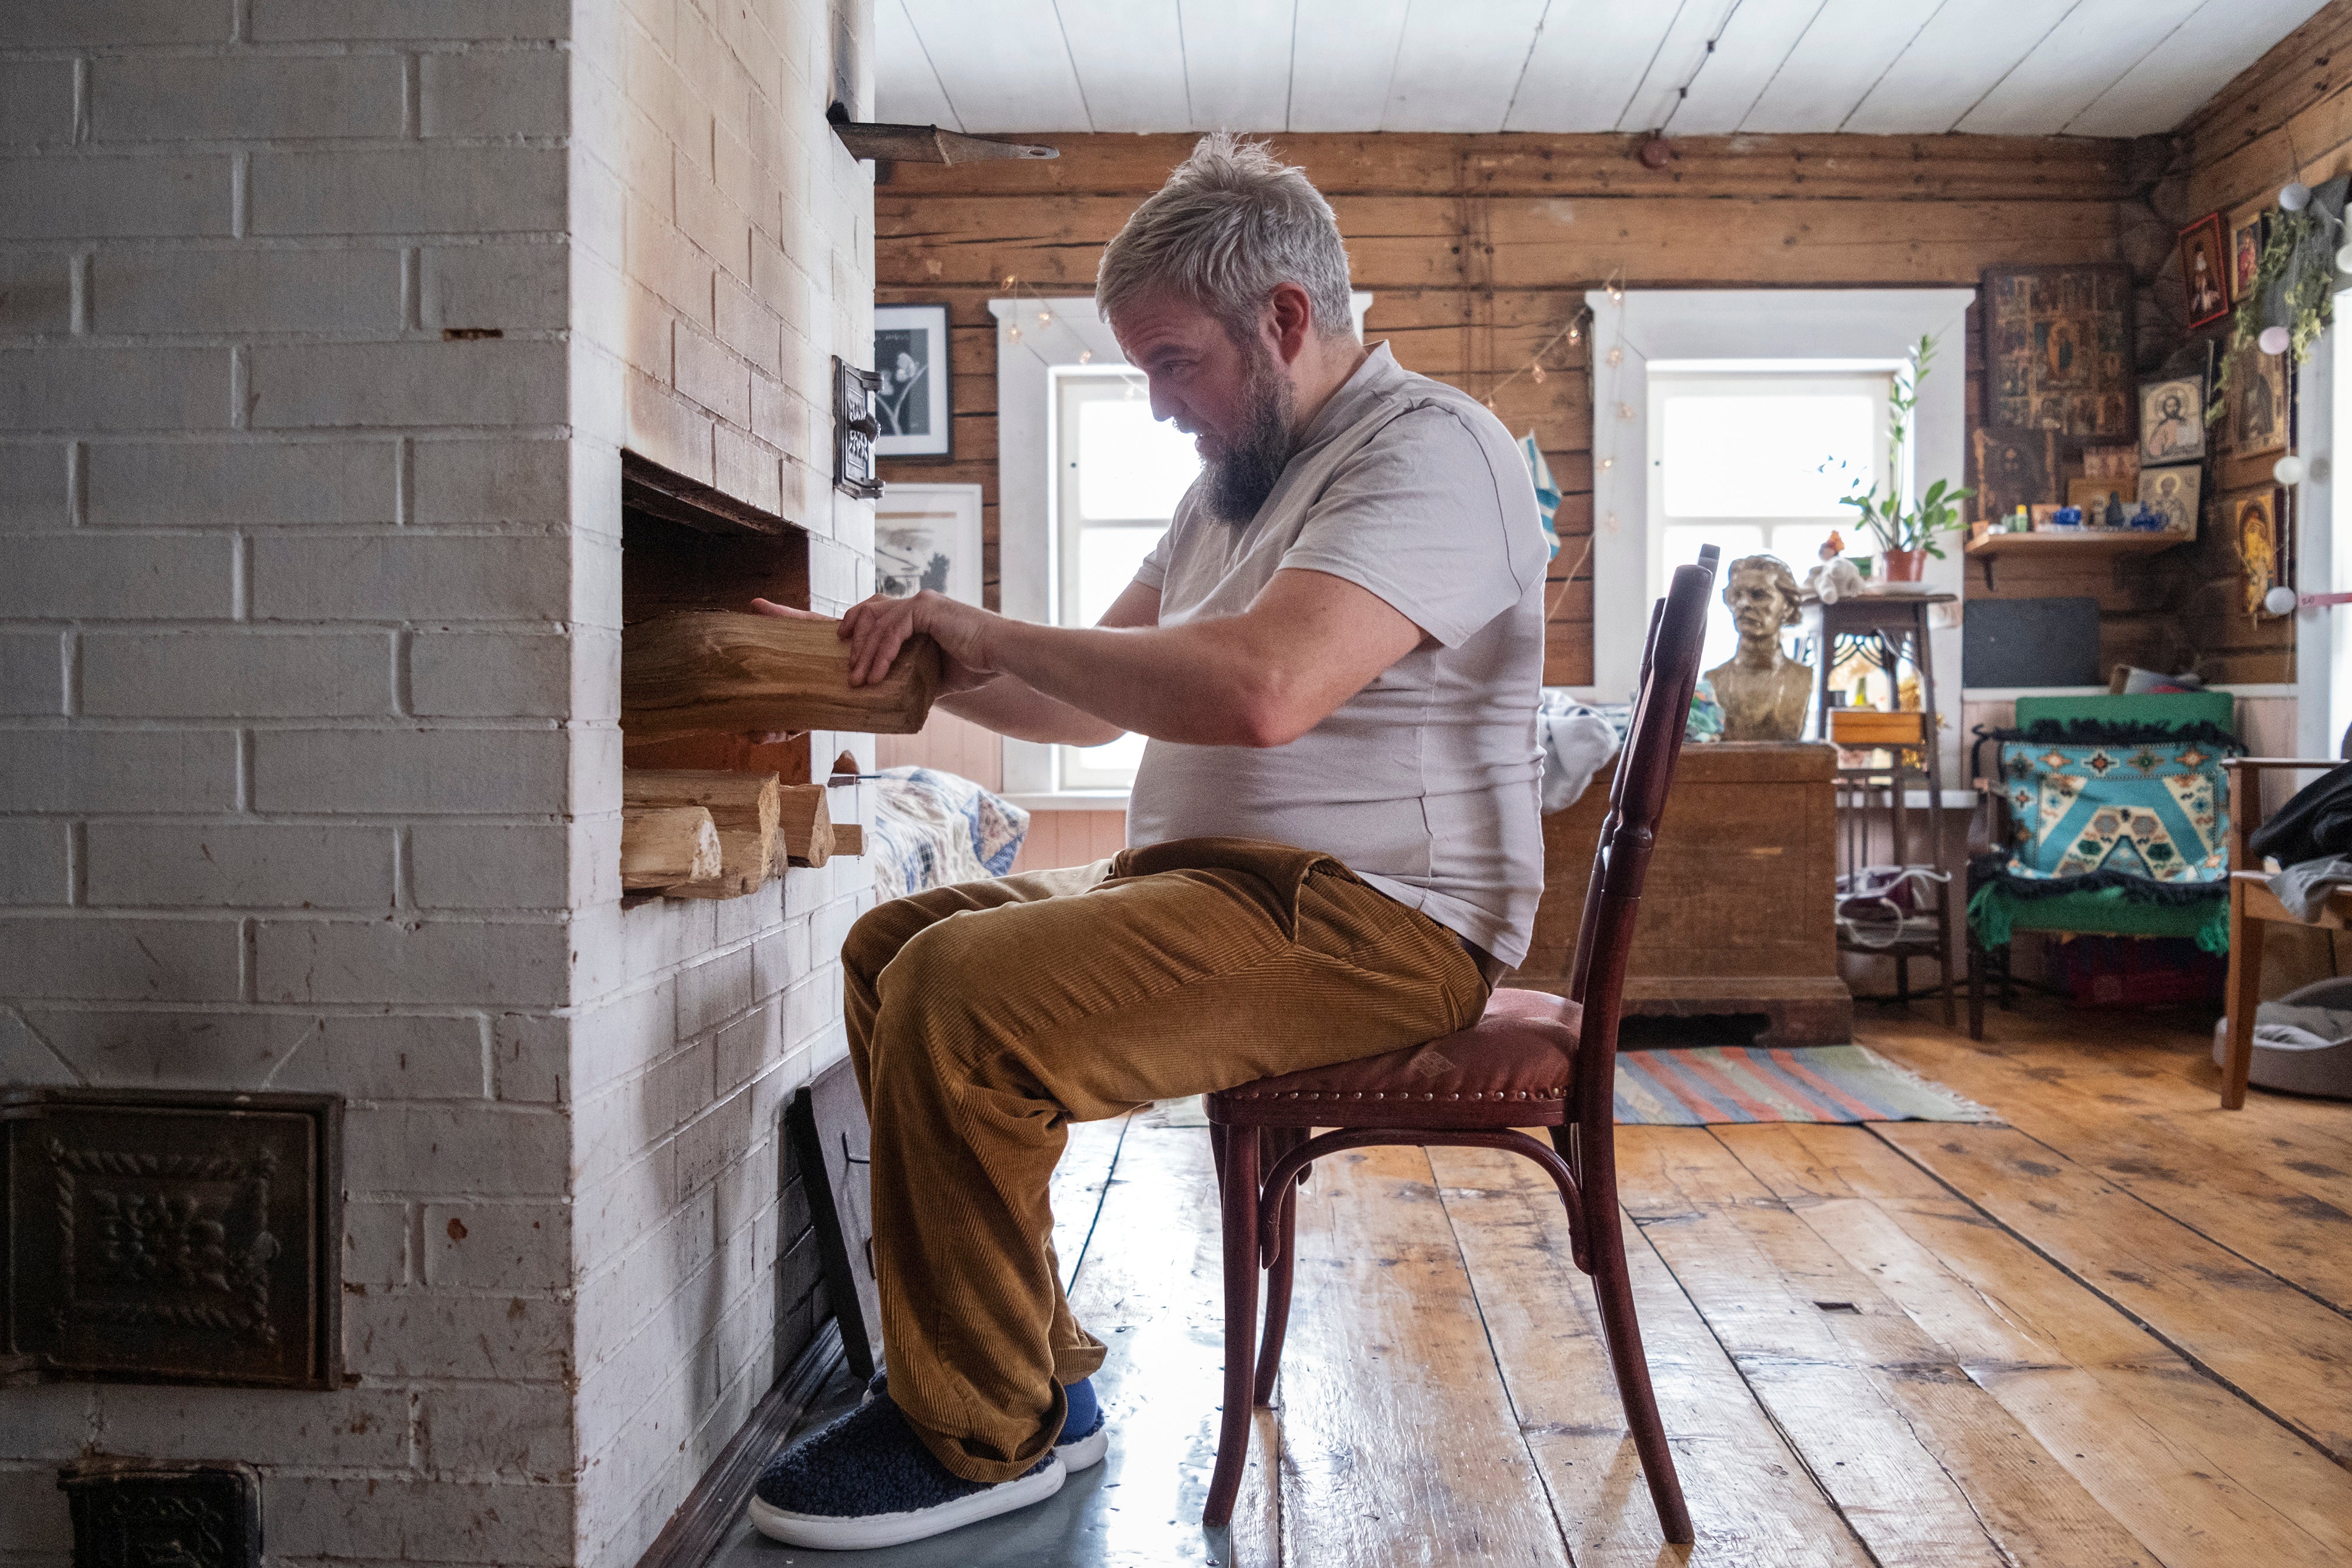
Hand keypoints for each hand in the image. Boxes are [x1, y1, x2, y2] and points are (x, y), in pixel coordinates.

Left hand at [834, 590, 995, 691]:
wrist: (1004, 655)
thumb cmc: (980, 664)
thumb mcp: (939, 672)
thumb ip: (918, 676)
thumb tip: (900, 697)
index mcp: (922, 613)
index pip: (880, 610)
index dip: (858, 624)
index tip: (845, 645)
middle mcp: (919, 602)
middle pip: (870, 611)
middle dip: (854, 640)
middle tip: (849, 670)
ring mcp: (922, 603)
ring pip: (877, 623)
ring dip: (864, 653)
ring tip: (858, 680)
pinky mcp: (926, 609)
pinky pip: (892, 630)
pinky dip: (881, 654)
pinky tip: (876, 675)